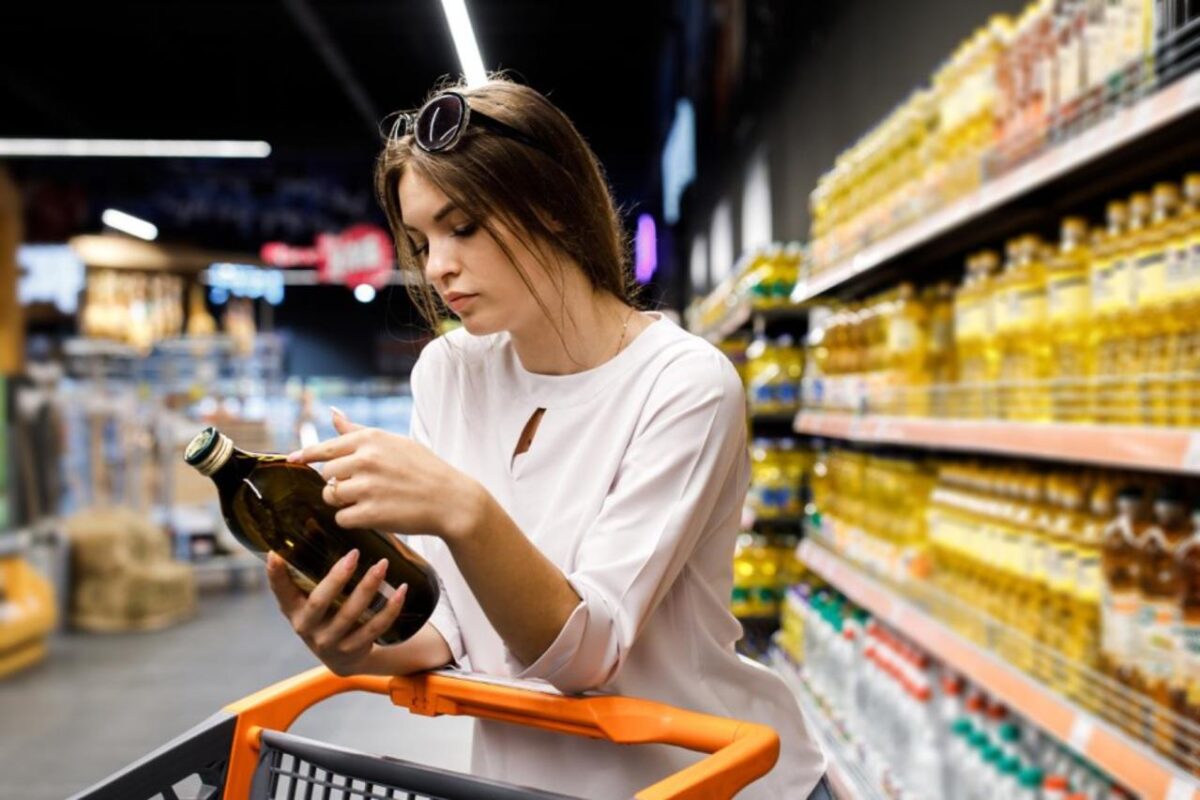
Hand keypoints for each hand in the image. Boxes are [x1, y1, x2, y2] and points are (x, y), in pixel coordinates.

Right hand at [266, 549, 408, 676]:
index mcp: (293, 611)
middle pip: (320, 602)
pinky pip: (375, 627)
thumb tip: (315, 527)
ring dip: (368, 587)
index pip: (281, 592)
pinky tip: (401, 591)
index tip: (275, 554)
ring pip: (351, 614)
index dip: (276, 575)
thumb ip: (312, 575)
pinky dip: (390, 609)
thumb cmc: (326, 616)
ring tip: (382, 565)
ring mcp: (330, 642)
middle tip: (354, 553)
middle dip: (337, 577)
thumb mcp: (312, 600)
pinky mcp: (354, 649)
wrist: (343, 658)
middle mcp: (307, 628)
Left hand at [287, 408, 481, 540]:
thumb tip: (332, 413)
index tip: (292, 460)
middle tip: (362, 487)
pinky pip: (342, 517)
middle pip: (326, 474)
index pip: (325, 447)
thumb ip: (357, 431)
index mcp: (370, 439)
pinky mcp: (370, 513)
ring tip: (368, 501)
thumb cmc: (423, 469)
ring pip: (331, 496)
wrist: (451, 499)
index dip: (305, 455)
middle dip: (338, 483)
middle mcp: (365, 459)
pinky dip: (353, 519)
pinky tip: (372, 515)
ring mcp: (367, 486)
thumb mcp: (394, 442)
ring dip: (343, 502)